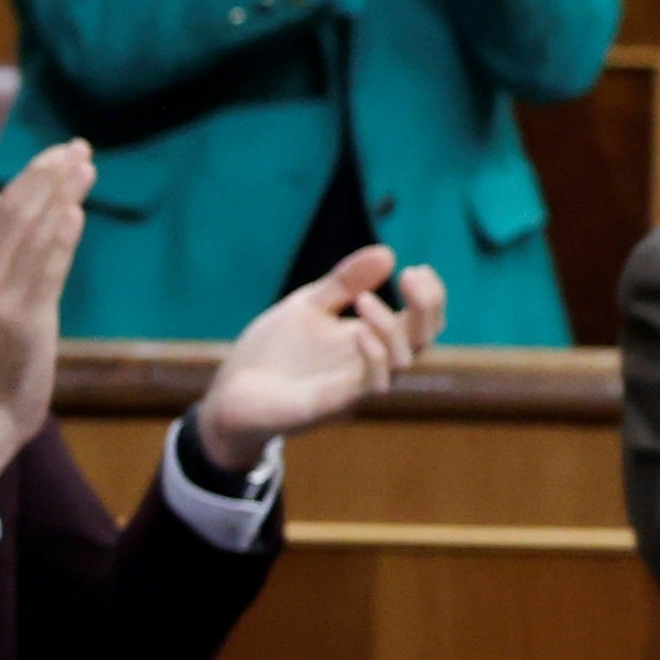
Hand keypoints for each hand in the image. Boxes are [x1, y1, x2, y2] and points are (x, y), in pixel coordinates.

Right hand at [0, 141, 90, 489]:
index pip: (3, 210)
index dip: (33, 176)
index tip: (61, 151)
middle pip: (17, 214)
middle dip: (49, 177)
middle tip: (80, 147)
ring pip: (31, 236)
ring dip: (60, 197)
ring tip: (86, 167)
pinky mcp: (23, 320)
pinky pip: (44, 272)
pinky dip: (59, 241)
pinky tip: (76, 214)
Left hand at [197, 245, 445, 469]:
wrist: (229, 394)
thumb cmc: (271, 353)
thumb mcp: (306, 307)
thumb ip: (343, 283)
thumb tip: (388, 253)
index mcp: (369, 340)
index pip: (419, 322)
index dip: (430, 297)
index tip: (417, 267)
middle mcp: (370, 365)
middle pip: (422, 340)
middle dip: (426, 307)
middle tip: (410, 276)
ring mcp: (354, 388)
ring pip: (401, 363)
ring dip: (390, 327)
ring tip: (364, 299)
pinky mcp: (332, 406)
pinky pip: (370, 386)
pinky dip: (372, 357)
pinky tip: (357, 330)